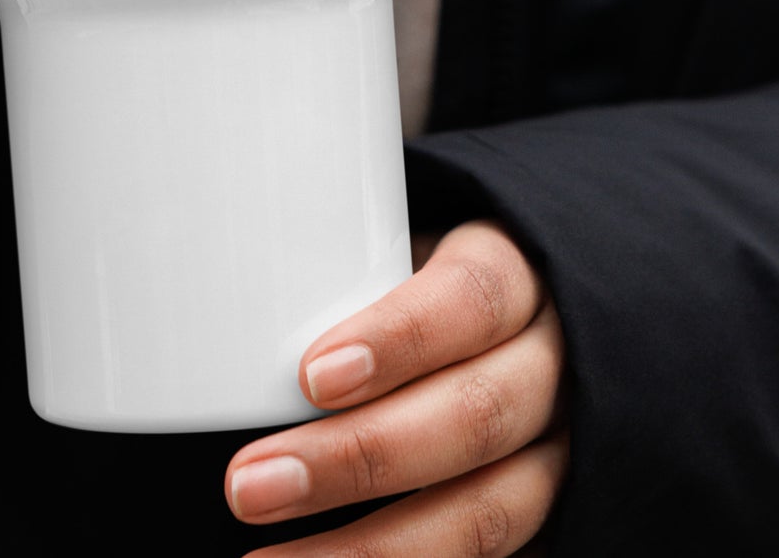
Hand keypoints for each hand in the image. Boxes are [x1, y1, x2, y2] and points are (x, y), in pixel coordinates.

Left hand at [225, 222, 568, 555]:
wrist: (513, 326)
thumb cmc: (421, 281)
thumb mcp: (396, 250)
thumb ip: (338, 275)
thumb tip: (220, 304)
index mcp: (515, 275)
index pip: (471, 299)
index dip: (398, 339)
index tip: (309, 375)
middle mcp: (552, 366)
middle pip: (474, 416)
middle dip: (356, 459)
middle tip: (247, 483)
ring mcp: (559, 453)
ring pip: (488, 512)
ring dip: (372, 548)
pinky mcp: (551, 519)